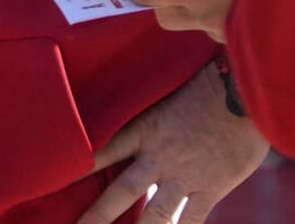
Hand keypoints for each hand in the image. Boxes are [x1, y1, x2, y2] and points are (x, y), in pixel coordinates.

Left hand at [77, 62, 268, 223]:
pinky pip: (192, 221)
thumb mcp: (162, 91)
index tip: (52, 182)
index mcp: (143, 129)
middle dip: (96, 217)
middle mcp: (158, 156)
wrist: (242, 90)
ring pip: (154, 216)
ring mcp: (183, 176)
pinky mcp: (210, 188)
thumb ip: (143, 110)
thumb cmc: (203, 84)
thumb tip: (121, 109)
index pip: (100, 152)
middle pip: (119, 193)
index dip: (76, 170)